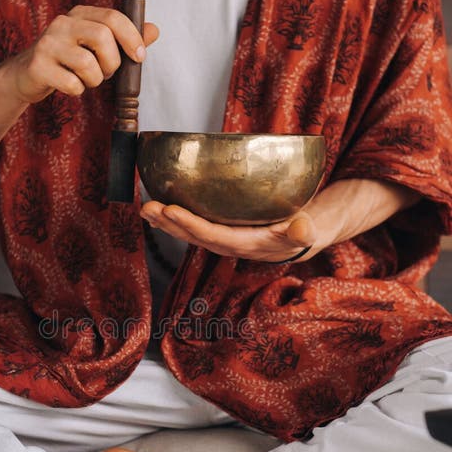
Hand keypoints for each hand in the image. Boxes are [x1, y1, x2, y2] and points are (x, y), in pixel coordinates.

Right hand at [8, 5, 158, 103]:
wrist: (26, 76)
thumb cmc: (68, 61)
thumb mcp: (95, 46)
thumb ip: (123, 39)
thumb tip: (154, 30)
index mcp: (79, 15)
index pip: (112, 17)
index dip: (131, 37)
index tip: (140, 56)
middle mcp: (62, 24)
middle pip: (102, 37)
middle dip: (112, 62)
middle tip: (107, 73)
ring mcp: (48, 44)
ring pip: (87, 63)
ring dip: (95, 80)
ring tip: (86, 80)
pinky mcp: (38, 66)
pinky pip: (72, 83)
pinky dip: (77, 91)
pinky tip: (70, 86)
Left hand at [140, 201, 318, 261]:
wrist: (297, 239)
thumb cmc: (300, 231)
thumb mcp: (306, 230)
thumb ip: (302, 231)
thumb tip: (302, 229)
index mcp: (245, 244)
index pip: (212, 235)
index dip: (190, 224)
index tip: (171, 210)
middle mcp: (227, 244)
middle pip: (193, 235)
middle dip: (169, 223)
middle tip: (148, 207)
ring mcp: (220, 239)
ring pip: (188, 232)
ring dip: (164, 222)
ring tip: (145, 208)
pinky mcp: (217, 231)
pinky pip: (191, 226)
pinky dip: (172, 219)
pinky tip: (156, 209)